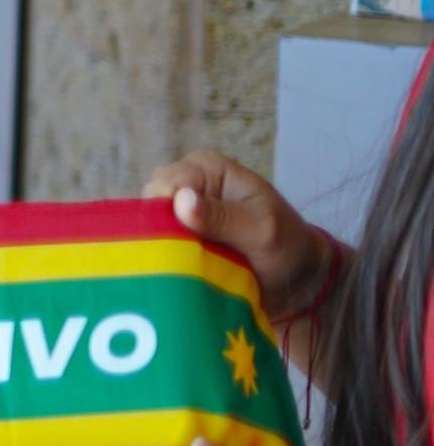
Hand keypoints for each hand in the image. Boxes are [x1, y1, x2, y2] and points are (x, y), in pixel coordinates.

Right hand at [148, 150, 336, 321]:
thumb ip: (222, 217)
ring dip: (163, 249)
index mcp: (206, 168)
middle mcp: (186, 183)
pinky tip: (176, 271)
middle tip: (190, 258)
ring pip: (147, 227)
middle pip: (149, 204)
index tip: (188, 243)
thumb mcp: (261, 230)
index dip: (168, 214)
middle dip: (163, 232)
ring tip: (187, 267)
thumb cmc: (286, 245)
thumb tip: (180, 201)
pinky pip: (153, 244)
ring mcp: (178, 210)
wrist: (297, 278)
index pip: (165, 185)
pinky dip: (163, 258)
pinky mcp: (176, 235)